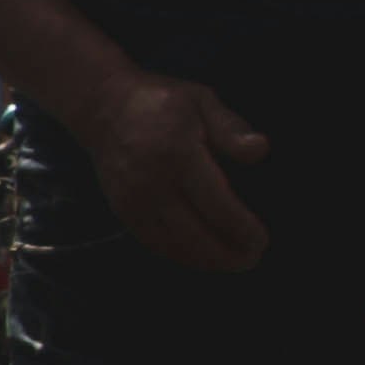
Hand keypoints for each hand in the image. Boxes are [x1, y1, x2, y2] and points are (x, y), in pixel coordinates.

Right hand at [85, 70, 269, 269]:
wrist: (101, 106)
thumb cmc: (162, 102)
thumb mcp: (202, 101)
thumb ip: (231, 128)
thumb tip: (261, 151)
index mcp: (177, 154)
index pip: (216, 204)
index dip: (242, 229)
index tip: (262, 240)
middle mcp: (152, 182)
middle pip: (194, 234)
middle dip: (227, 254)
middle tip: (252, 259)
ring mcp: (132, 199)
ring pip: (172, 245)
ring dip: (204, 261)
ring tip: (231, 264)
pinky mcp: (121, 209)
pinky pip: (152, 242)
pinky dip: (178, 256)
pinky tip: (199, 258)